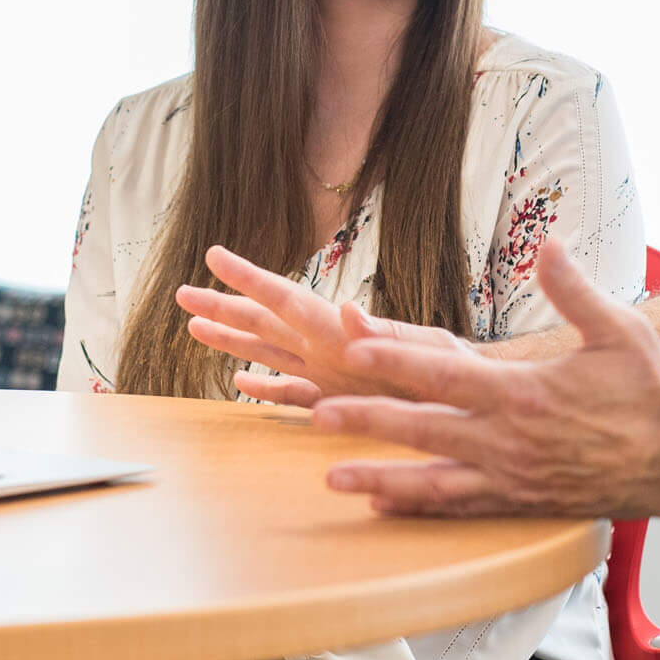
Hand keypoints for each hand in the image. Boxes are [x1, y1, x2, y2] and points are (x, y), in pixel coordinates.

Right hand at [179, 244, 467, 405]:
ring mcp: (328, 374)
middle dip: (224, 307)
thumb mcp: (427, 352)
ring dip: (232, 340)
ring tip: (194, 327)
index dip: (250, 279)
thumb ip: (384, 333)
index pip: (287, 300)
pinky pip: (290, 394)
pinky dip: (263, 389)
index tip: (216, 255)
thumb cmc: (458, 372)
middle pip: (265, 323)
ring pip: (267, 354)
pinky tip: (238, 381)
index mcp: (342, 332)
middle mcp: (327, 347)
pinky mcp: (336, 402)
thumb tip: (346, 308)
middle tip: (182, 293)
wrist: (477, 404)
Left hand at [314, 237, 659, 518]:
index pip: (447, 373)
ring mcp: (513, 477)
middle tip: (318, 414)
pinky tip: (384, 506)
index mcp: (525, 393)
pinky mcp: (522, 503)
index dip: (396, 359)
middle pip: (424, 429)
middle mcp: (511, 440)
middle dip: (367, 421)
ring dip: (380, 477)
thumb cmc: (650, 393)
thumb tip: (549, 246)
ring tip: (331, 477)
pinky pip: (461, 509)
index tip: (354, 346)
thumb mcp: (620, 330)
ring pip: (433, 481)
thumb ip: (575, 290)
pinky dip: (419, 509)